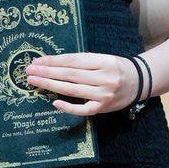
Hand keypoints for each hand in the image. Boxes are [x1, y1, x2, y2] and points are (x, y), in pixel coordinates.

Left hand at [25, 53, 139, 115]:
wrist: (139, 82)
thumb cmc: (117, 67)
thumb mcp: (104, 58)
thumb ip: (83, 61)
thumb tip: (54, 63)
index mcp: (104, 61)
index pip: (73, 60)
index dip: (54, 61)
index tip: (37, 61)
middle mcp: (104, 77)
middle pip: (70, 74)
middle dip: (48, 72)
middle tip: (29, 71)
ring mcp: (104, 94)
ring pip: (73, 90)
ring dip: (51, 85)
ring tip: (35, 81)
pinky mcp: (103, 108)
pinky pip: (83, 109)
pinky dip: (69, 107)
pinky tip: (54, 102)